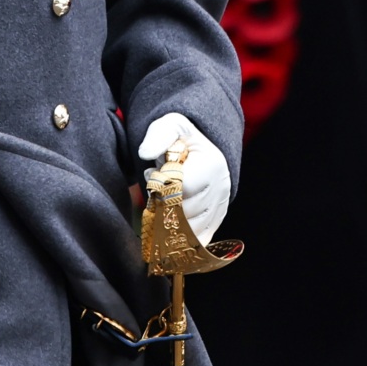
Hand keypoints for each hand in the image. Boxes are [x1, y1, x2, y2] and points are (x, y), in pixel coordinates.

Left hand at [138, 113, 231, 243]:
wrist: (198, 149)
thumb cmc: (180, 138)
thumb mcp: (169, 126)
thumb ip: (157, 135)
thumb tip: (145, 153)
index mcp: (211, 165)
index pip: (181, 189)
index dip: (161, 186)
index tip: (153, 174)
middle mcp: (221, 189)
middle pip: (185, 213)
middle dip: (163, 205)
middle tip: (156, 190)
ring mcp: (221, 207)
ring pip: (190, 230)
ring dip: (170, 222)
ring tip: (163, 201)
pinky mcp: (216, 220)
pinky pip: (198, 239)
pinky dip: (182, 237)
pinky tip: (170, 224)